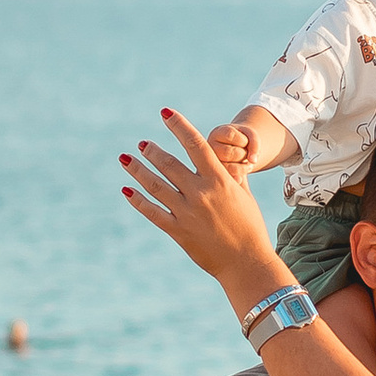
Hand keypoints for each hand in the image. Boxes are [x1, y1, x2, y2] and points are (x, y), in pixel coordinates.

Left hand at [121, 111, 279, 301]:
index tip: (165, 113)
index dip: (179, 126)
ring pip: (155, 186)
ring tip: (126, 159)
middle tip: (142, 144)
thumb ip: (233, 176)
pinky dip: (138, 201)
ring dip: (138, 170)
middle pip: (169, 164)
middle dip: (152, 151)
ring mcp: (187, 213)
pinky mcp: (178, 231)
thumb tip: (227, 159)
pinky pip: (153, 212)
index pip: (196, 145)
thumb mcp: (244, 196)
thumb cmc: (250, 228)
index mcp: (220, 181)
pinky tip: (127, 190)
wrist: (246, 263)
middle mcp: (201, 194)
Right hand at [207, 120, 257, 174]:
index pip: (231, 135)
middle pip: (228, 153)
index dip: (243, 140)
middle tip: (246, 156)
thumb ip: (254, 143)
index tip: (246, 142)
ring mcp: (210, 162)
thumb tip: (253, 161)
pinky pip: (228, 179)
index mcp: (218, 133)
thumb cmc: (244, 140)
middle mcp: (210, 146)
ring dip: (243, 168)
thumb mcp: (250, 135)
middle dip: (243, 155)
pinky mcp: (215, 175)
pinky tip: (241, 174)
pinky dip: (239, 178)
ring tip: (246, 164)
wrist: (238, 150)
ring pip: (228, 167)